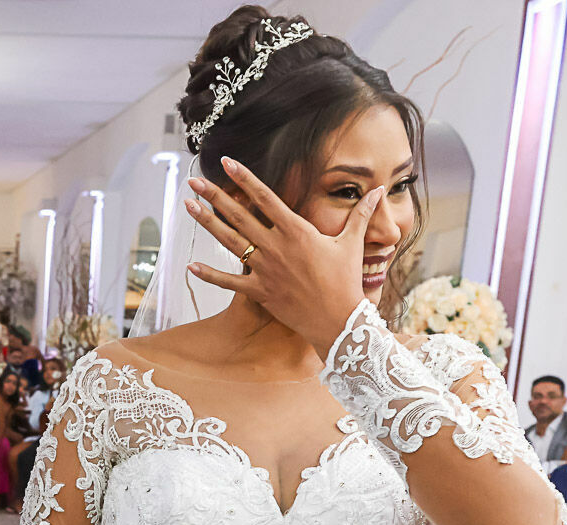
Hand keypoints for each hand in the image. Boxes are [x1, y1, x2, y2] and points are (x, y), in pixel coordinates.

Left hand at [184, 158, 373, 353]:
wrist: (337, 319)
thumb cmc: (346, 281)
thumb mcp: (352, 243)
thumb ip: (361, 214)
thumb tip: (379, 190)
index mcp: (296, 230)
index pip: (265, 198)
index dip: (244, 179)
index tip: (227, 163)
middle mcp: (276, 246)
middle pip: (239, 216)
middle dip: (214, 196)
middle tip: (194, 182)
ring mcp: (265, 269)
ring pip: (229, 242)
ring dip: (206, 223)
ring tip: (188, 207)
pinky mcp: (259, 292)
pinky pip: (229, 282)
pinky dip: (209, 275)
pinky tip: (190, 267)